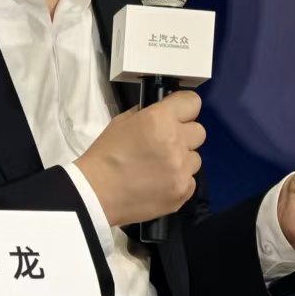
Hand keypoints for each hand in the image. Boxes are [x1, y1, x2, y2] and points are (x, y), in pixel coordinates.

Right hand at [75, 91, 204, 226]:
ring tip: (160, 168)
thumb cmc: (105, 155)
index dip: (184, 108)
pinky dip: (178, 181)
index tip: (178, 114)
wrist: (95, 193)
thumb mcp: (122, 122)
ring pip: (196, 158)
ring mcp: (182, 169)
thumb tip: (163, 113)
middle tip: (165, 144)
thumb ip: (147, 114)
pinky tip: (160, 185)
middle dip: (184, 135)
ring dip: (182, 160)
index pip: (192, 102)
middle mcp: (176, 141)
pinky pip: (190, 180)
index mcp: (160, 119)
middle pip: (199, 131)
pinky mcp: (182, 191)